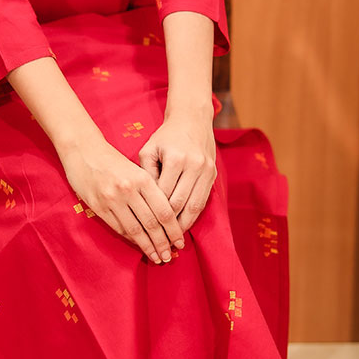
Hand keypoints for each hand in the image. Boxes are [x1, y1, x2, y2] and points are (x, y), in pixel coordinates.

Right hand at [59, 132, 182, 263]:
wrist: (83, 150)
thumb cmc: (113, 159)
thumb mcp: (136, 169)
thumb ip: (150, 190)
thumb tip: (165, 219)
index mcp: (142, 178)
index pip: (164, 211)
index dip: (174, 230)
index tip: (180, 243)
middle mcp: (128, 190)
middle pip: (152, 224)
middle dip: (163, 243)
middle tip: (170, 257)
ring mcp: (112, 199)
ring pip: (135, 230)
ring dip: (147, 247)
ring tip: (157, 257)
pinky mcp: (98, 206)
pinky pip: (118, 228)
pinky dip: (130, 238)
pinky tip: (138, 245)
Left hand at [138, 108, 216, 234]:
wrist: (192, 119)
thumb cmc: (165, 136)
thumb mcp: (149, 149)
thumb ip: (146, 174)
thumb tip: (147, 202)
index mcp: (175, 158)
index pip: (163, 194)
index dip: (154, 212)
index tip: (145, 226)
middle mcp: (193, 165)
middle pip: (179, 203)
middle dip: (168, 224)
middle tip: (158, 239)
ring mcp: (206, 170)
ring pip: (194, 205)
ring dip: (183, 224)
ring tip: (173, 239)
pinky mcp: (213, 174)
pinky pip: (203, 200)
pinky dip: (194, 215)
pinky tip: (184, 224)